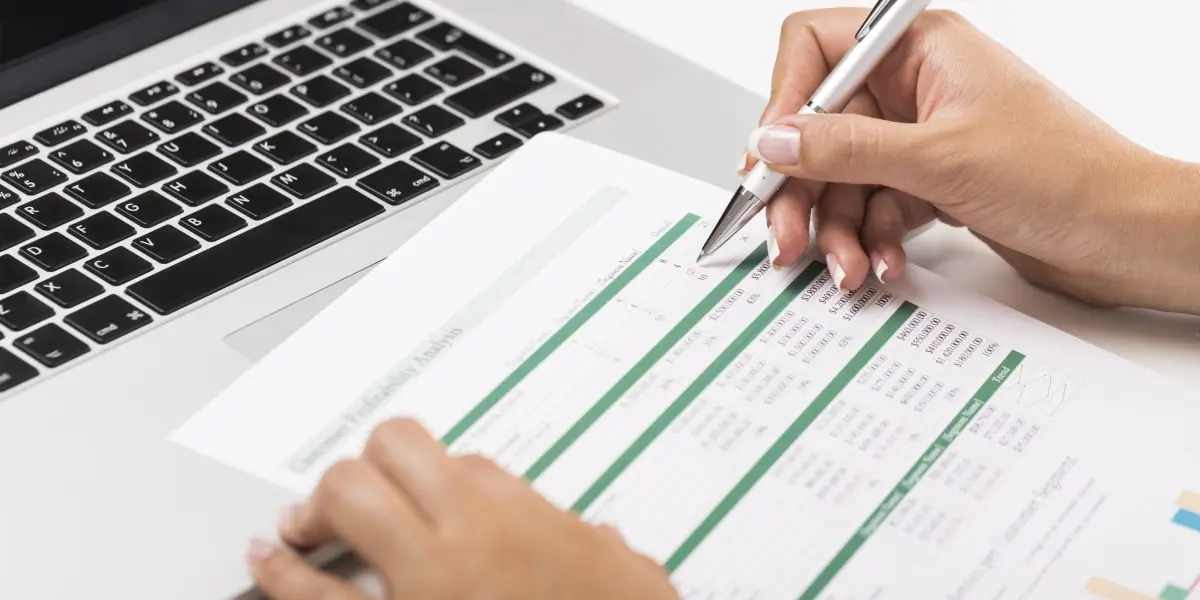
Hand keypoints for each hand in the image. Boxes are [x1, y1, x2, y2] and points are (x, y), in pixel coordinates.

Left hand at [246, 418, 679, 599]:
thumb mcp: (622, 570)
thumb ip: (596, 545)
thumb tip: (591, 538)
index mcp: (522, 520)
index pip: (453, 457)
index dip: (426, 468)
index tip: (421, 484)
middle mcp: (468, 539)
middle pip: (389, 454)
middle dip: (363, 468)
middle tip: (353, 493)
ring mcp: (425, 586)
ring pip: (348, 498)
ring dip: (318, 504)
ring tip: (301, 520)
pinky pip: (320, 598)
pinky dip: (284, 576)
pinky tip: (269, 561)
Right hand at [743, 8, 1199, 314]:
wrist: (1125, 235)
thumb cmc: (1067, 174)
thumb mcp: (939, 159)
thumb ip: (846, 148)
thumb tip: (774, 139)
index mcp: (919, 48)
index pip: (815, 50)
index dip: (784, 102)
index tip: (770, 158)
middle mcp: (916, 86)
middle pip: (821, 127)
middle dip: (803, 188)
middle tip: (785, 237)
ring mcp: (923, 136)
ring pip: (843, 177)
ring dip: (838, 228)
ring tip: (847, 266)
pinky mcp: (932, 182)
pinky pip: (874, 207)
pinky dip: (872, 239)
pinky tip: (884, 263)